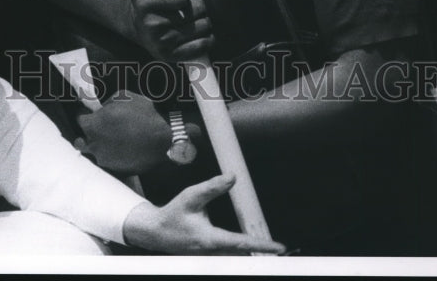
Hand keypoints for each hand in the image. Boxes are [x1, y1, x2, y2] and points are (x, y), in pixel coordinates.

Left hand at [76, 90, 196, 174]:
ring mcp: (106, 160)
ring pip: (94, 155)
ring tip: (110, 140)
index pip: (79, 120)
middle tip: (97, 129)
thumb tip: (102, 109)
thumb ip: (106, 104)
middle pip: (81, 141)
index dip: (85, 115)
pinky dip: (112, 156)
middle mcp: (95, 145)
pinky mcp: (117, 170)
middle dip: (86, 135)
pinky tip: (121, 149)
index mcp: (93, 125)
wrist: (164, 137)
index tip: (90, 113)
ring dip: (98, 147)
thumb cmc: (143, 113)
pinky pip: (109, 162)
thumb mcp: (122, 97)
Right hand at [122, 176, 284, 254]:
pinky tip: (250, 246)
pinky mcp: (209, 257)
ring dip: (251, 251)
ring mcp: (211, 257)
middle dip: (261, 251)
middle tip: (280, 248)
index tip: (279, 246)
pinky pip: (229, 255)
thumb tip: (232, 177)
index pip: (241, 243)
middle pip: (243, 254)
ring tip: (269, 247)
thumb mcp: (191, 196)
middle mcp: (213, 252)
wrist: (156, 232)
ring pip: (236, 257)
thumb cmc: (173, 214)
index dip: (262, 245)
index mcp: (210, 240)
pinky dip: (241, 251)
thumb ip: (213, 187)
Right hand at [128, 0, 212, 61]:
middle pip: (198, 9)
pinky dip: (207, 38)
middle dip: (197, 5)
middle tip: (188, 6)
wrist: (138, 24)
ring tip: (192, 18)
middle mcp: (152, 25)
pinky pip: (203, 45)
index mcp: (144, 3)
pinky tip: (198, 32)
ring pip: (204, 26)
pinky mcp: (171, 56)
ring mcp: (162, 43)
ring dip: (203, 20)